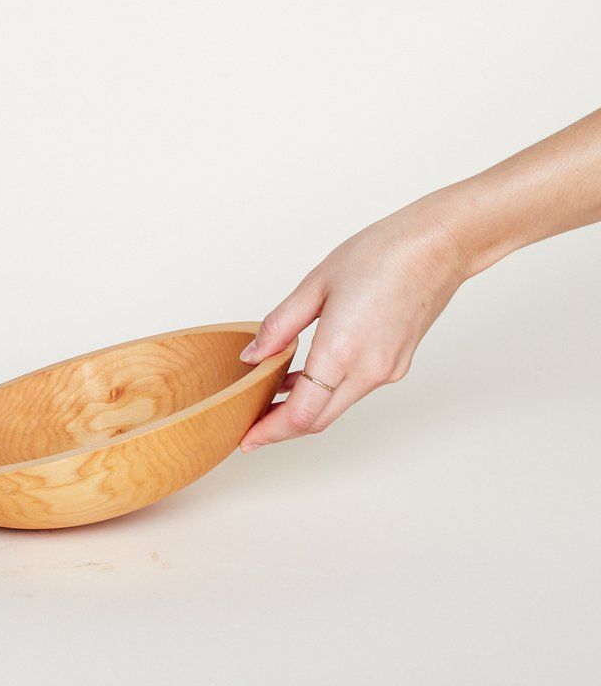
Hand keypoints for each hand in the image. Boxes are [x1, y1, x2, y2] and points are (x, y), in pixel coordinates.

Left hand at [239, 196, 468, 449]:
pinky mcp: (396, 365)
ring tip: (269, 397)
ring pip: (335, 406)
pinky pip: (352, 390)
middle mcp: (368, 370)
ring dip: (302, 408)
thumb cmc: (381, 255)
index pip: (301, 415)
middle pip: (317, 420)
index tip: (246, 439)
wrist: (440, 246)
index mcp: (341, 351)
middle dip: (280, 428)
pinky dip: (325, 391)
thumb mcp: (315, 285)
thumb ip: (279, 326)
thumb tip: (252, 356)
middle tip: (250, 423)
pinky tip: (303, 377)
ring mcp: (386, 371)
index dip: (269, 431)